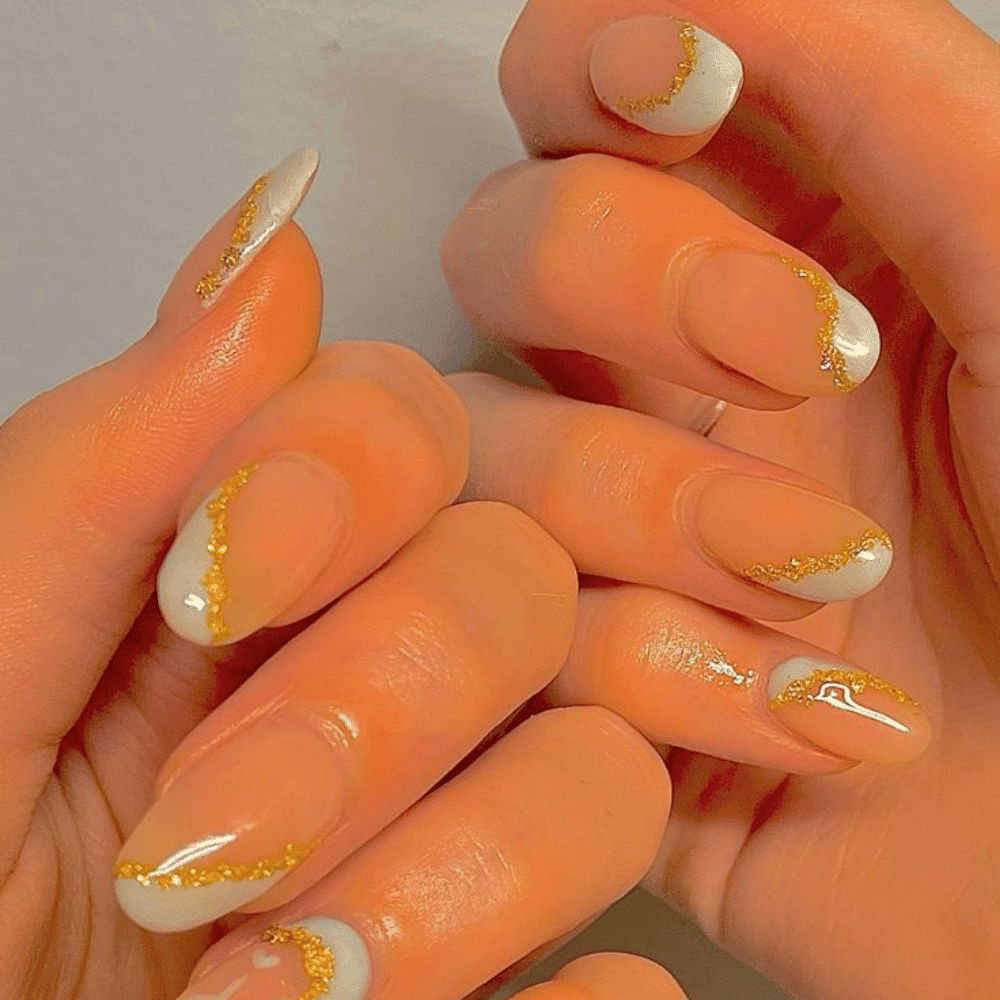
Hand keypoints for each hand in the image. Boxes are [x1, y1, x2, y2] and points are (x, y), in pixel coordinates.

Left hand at [1, 151, 695, 999]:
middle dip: (386, 705)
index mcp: (264, 587)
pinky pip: (633, 965)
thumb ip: (109, 462)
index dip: (346, 471)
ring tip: (286, 993)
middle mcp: (383, 688)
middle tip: (208, 846)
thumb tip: (270, 230)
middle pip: (517, 589)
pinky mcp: (520, 980)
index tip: (215, 584)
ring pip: (601, 771)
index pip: (400, 429)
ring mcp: (460, 838)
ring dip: (470, 877)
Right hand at [441, 0, 999, 995]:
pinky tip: (817, 717)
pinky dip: (670, 671)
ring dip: (655, 507)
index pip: (585, 99)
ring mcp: (610, 528)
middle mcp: (666, 377)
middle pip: (503, 245)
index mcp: (778, 253)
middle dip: (625, 276)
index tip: (682, 83)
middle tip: (802, 355)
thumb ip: (900, 96)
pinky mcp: (584, 672)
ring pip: (485, 446)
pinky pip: (523, 628)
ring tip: (832, 582)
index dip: (594, 58)